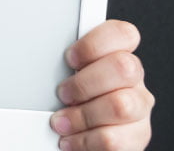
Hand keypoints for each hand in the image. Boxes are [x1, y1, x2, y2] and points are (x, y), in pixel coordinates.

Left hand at [51, 20, 154, 149]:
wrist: (81, 139)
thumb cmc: (72, 102)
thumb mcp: (68, 76)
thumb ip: (67, 63)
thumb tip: (34, 53)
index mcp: (118, 56)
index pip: (123, 34)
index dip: (94, 44)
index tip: (70, 59)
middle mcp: (134, 80)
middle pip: (123, 67)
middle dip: (84, 83)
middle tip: (63, 94)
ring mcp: (139, 109)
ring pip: (121, 105)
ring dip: (82, 116)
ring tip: (62, 122)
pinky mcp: (137, 137)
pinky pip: (113, 139)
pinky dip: (84, 141)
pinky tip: (71, 139)